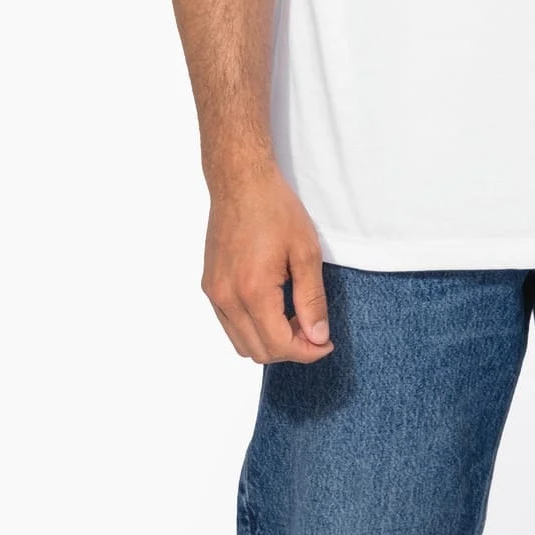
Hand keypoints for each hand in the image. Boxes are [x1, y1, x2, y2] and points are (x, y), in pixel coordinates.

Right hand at [202, 163, 332, 363]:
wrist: (241, 182)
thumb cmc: (276, 210)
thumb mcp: (306, 251)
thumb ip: (312, 299)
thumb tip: (317, 338)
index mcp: (253, 290)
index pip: (278, 345)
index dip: (306, 352)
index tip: (325, 343)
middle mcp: (227, 298)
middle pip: (258, 351)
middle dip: (290, 349)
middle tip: (313, 328)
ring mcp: (214, 294)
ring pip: (241, 344)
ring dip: (269, 341)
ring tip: (294, 317)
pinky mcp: (209, 287)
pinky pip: (229, 325)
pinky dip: (251, 328)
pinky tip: (272, 307)